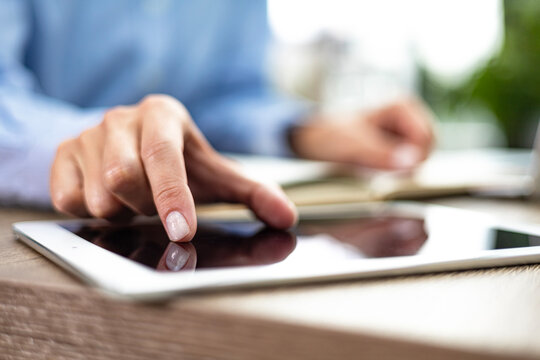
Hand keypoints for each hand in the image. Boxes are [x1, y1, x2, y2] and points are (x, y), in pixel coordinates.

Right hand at [50, 95, 296, 241]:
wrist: (135, 145)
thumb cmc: (181, 163)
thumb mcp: (217, 175)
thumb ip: (254, 193)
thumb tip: (286, 217)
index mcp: (162, 114)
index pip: (163, 155)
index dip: (172, 196)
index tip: (182, 231)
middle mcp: (121, 118)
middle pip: (123, 177)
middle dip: (145, 206)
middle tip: (156, 205)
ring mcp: (86, 134)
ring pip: (98, 194)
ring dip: (122, 211)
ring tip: (135, 199)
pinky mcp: (62, 155)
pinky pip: (68, 200)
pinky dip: (93, 212)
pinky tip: (109, 199)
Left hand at [290, 98, 433, 169]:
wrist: (314, 139)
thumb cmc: (330, 134)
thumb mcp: (354, 145)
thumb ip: (382, 153)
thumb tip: (410, 162)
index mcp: (402, 105)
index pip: (426, 138)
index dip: (412, 157)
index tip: (390, 166)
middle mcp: (408, 115)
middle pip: (428, 149)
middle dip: (407, 163)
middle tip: (379, 165)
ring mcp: (405, 130)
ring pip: (420, 159)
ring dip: (400, 168)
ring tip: (374, 163)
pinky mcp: (399, 145)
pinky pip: (409, 164)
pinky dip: (395, 170)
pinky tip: (375, 166)